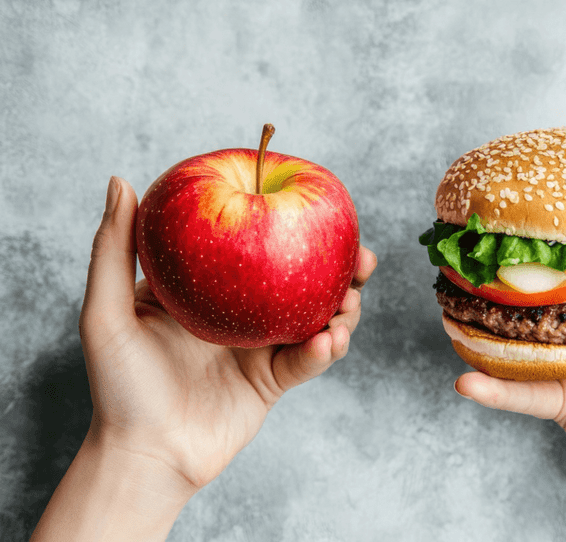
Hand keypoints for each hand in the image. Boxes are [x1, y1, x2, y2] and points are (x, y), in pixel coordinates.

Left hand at [33, 176, 376, 540]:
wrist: (144, 455)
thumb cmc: (118, 386)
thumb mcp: (107, 313)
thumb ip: (113, 249)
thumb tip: (121, 180)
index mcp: (210, 290)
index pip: (257, 246)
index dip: (291, 226)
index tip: (316, 206)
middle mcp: (241, 313)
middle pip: (301, 279)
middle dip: (340, 268)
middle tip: (361, 257)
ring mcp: (261, 347)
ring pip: (317, 318)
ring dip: (344, 310)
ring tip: (348, 306)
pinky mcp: (274, 381)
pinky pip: (306, 361)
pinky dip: (324, 351)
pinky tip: (327, 342)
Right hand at [455, 179, 565, 538]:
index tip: (553, 188)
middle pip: (553, 288)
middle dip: (520, 264)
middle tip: (485, 233)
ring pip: (526, 336)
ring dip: (488, 321)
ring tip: (450, 295)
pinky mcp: (562, 400)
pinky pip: (522, 392)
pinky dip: (493, 389)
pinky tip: (464, 379)